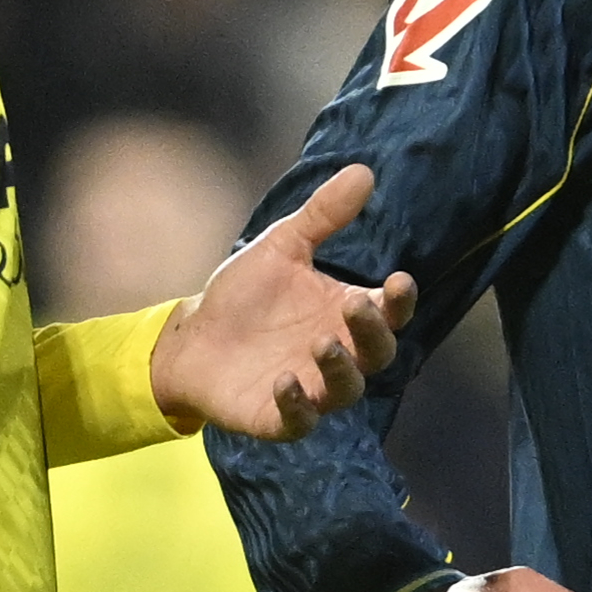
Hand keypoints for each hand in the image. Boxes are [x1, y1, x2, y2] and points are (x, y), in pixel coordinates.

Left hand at [150, 162, 419, 438]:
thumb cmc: (245, 294)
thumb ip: (323, 216)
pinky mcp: (280, 417)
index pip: (390, 312)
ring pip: (347, 389)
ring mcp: (313, 388)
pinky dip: (298, 405)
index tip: (398, 280)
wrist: (191, 338)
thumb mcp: (281, 247)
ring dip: (341, 369)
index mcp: (344, 314)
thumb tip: (364, 171)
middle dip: (371, 332)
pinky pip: (300, 421)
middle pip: (378, 353)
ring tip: (321, 344)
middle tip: (352, 304)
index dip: (399, 301)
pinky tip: (284, 381)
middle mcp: (339, 354)